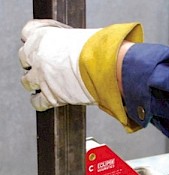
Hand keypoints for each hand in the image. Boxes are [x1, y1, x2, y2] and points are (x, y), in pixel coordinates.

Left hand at [19, 19, 142, 132]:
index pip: (27, 33)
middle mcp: (38, 56)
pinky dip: (39, 102)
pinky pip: (38, 102)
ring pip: (27, 82)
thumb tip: (76, 47)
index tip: (39, 44)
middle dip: (33, 62)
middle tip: (43, 66)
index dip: (33, 40)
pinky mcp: (50, 95)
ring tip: (41, 85)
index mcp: (43, 37)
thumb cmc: (95, 51)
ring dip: (33, 83)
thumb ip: (70, 42)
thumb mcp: (79, 37)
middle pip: (24, 58)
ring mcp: (41, 77)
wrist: (101, 68)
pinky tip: (43, 101)